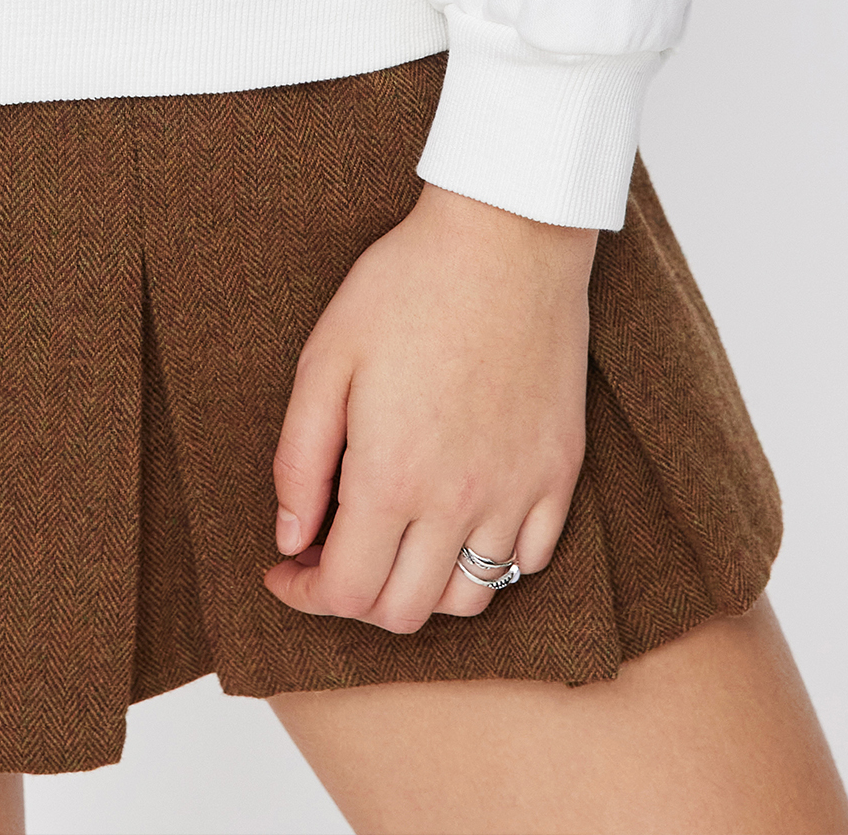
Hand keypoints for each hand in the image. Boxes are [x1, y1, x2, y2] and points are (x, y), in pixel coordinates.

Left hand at [264, 181, 596, 632]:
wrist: (507, 236)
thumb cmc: (406, 285)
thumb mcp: (326, 357)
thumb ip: (299, 459)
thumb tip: (291, 540)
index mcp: (392, 476)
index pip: (347, 591)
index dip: (305, 595)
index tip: (287, 570)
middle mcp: (459, 501)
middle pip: (405, 611)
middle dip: (356, 598)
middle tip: (334, 553)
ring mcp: (518, 491)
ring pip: (470, 598)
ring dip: (423, 588)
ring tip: (397, 539)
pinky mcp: (560, 471)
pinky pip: (531, 559)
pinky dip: (491, 561)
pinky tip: (462, 518)